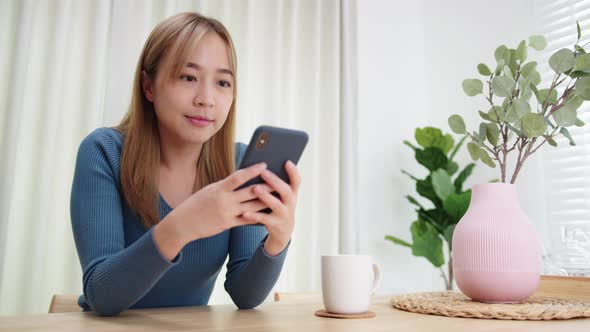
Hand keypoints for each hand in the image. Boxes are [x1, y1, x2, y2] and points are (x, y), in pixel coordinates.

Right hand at [153, 162, 272, 259]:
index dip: (252, 170)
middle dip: (265, 187)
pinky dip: (257, 216)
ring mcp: (226, 213)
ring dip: (265, 202)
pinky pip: (246, 220)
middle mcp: (224, 200)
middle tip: (279, 181)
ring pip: (251, 206)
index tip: (264, 164)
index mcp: (218, 188)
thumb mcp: (209, 190)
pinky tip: (266, 213)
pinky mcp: (227, 224)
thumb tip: (241, 179)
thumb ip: (225, 186)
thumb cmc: (196, 204)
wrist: (182, 223)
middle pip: (249, 192)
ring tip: (277, 197)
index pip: (238, 176)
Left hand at [241, 161, 300, 255]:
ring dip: (266, 196)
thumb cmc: (279, 206)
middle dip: (274, 181)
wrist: (283, 231)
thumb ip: (276, 184)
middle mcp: (290, 203)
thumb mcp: (283, 196)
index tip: (287, 162)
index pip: (297, 181)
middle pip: (285, 191)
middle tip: (263, 172)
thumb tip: (261, 167)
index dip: (293, 172)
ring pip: (276, 205)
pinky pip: (263, 219)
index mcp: (292, 193)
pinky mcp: (275, 224)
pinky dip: (254, 216)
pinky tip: (244, 212)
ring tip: (255, 188)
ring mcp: (283, 214)